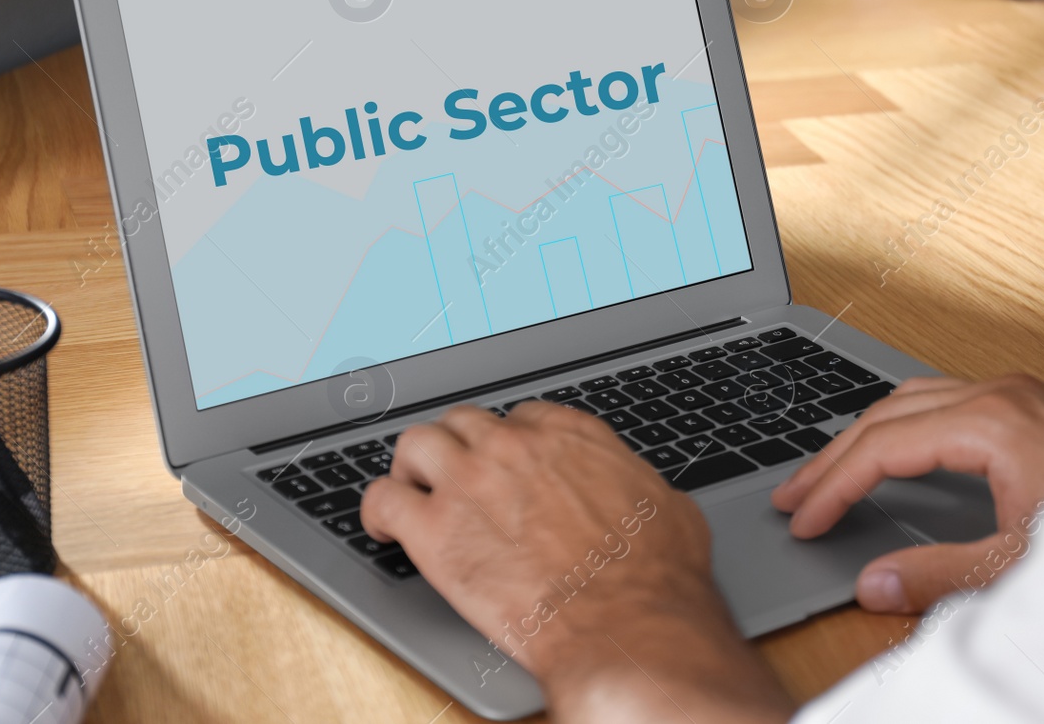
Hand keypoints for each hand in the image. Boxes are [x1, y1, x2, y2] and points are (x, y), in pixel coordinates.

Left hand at [360, 401, 792, 723]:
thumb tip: (643, 496)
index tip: (505, 462)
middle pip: (464, 423)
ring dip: (412, 466)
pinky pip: (383, 500)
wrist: (625, 626)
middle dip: (458, 447)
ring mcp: (470, 483)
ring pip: (416, 444)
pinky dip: (376, 511)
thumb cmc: (654, 579)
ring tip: (411, 490)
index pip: (521, 417)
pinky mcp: (435, 532)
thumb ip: (636, 486)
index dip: (509, 441)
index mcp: (569, 437)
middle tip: (454, 475)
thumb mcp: (667, 508)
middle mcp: (514, 447)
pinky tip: (381, 527)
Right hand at [771, 374, 1043, 614]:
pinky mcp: (1026, 401)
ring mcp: (1014, 391)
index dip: (834, 485)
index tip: (803, 520)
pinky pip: (938, 399)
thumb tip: (872, 586)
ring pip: (908, 399)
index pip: (883, 448)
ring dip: (861, 436)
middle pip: (885, 415)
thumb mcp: (1022, 566)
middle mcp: (1000, 393)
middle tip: (791, 498)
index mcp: (993, 423)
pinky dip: (897, 425)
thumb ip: (940, 576)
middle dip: (831, 458)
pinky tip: (885, 452)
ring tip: (823, 475)